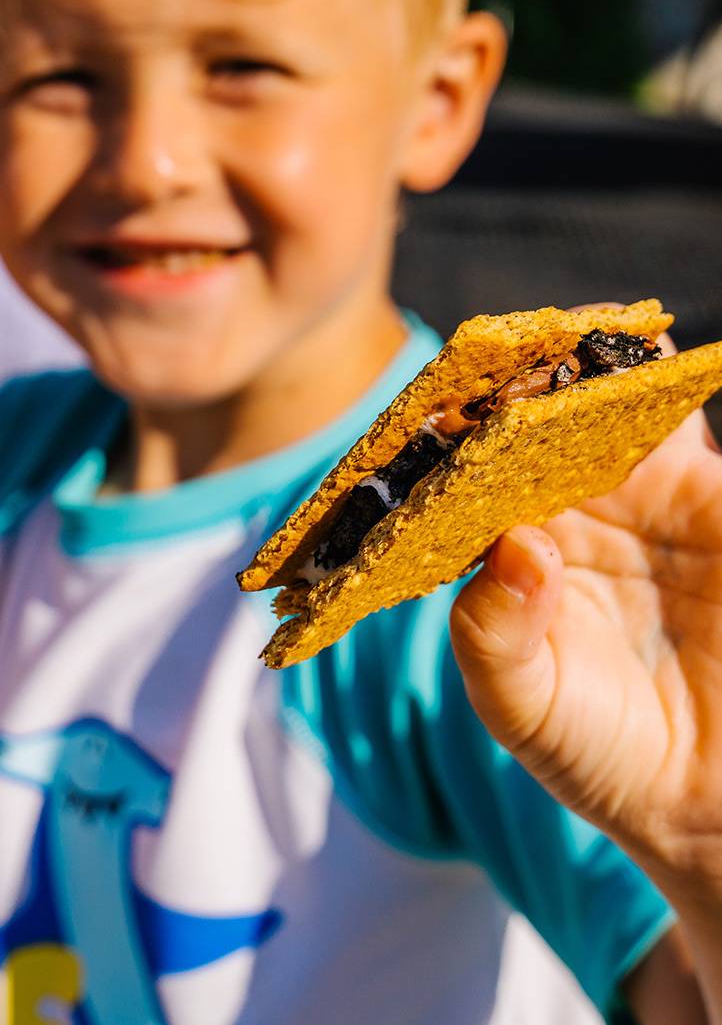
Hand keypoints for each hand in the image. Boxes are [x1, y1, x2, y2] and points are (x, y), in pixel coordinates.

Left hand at [450, 391, 721, 902]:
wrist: (709, 791)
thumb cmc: (596, 748)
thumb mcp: (522, 707)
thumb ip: (494, 637)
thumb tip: (516, 548)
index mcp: (497, 544)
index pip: (456, 472)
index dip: (439, 435)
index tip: (427, 402)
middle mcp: (557, 505)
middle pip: (521, 418)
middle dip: (507, 378)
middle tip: (495, 344)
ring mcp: (631, 492)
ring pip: (593, 402)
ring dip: (576, 360)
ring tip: (559, 328)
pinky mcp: (703, 491)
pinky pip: (672, 418)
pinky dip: (653, 378)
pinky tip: (639, 350)